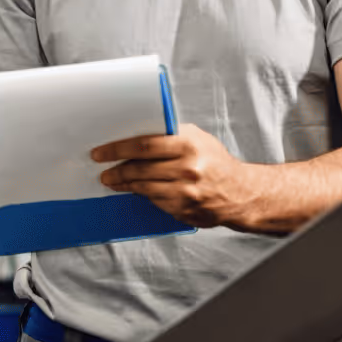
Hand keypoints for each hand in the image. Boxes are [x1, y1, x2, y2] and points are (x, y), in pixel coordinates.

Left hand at [93, 123, 259, 229]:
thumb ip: (170, 135)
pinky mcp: (184, 209)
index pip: (144, 145)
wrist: (241, 193)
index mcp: (188, 145)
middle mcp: (187, 169)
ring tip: (112, 181)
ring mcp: (186, 192)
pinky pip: (155, 202)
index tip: (101, 152)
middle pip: (140, 169)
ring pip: (144, 188)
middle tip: (103, 170)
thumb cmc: (216, 162)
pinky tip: (134, 191)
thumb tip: (136, 132)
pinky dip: (142, 196)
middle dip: (116, 170)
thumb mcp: (197, 139)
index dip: (118, 149)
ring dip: (124, 185)